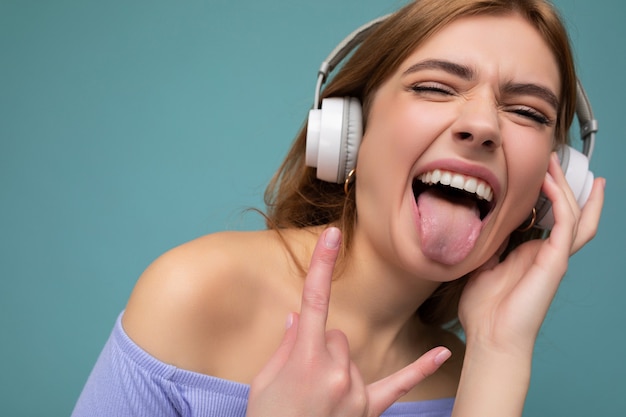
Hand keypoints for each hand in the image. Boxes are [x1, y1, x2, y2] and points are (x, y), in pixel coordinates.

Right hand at [246, 227, 450, 416]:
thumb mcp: (265, 380)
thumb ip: (285, 345)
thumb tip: (298, 318)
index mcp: (306, 358)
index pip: (314, 300)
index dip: (323, 265)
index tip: (334, 234)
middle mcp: (337, 370)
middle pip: (337, 335)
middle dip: (322, 347)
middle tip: (302, 377)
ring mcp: (355, 391)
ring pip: (352, 356)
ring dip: (338, 367)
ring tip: (317, 397)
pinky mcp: (369, 409)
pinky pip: (399, 384)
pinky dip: (420, 369)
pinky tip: (441, 352)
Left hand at [458, 152, 604, 353]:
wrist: (490, 336)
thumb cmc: (484, 309)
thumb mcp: (481, 265)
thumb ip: (488, 245)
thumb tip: (483, 222)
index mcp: (529, 254)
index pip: (548, 219)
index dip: (548, 196)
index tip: (538, 172)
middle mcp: (546, 253)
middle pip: (568, 212)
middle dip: (565, 184)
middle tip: (554, 158)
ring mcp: (553, 257)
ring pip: (574, 214)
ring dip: (567, 186)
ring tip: (555, 162)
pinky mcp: (555, 261)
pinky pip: (566, 223)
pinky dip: (561, 200)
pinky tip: (549, 181)